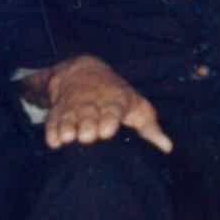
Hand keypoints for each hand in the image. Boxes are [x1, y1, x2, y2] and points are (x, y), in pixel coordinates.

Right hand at [31, 54, 166, 151]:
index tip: (107, 131)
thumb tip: (167, 147)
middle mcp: (92, 104)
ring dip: (68, 127)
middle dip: (87, 125)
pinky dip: (51, 131)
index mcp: (114, 102)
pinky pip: (52, 120)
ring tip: (68, 138)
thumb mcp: (137, 107)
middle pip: (88, 115)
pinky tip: (53, 142)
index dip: (109, 119)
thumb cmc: (117, 97)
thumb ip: (150, 128)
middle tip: (87, 136)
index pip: (112, 110)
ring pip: (69, 117)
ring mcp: (73, 107)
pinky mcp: (58, 111)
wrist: (83, 71)